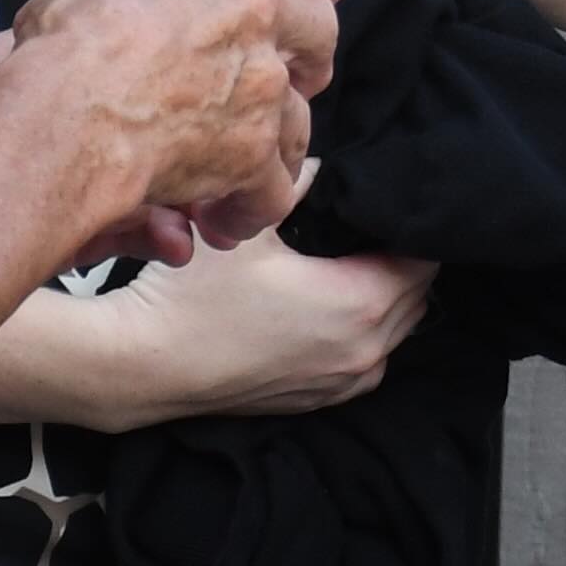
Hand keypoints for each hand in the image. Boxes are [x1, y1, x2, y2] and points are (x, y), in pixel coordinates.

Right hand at [2, 0, 340, 241]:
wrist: (61, 116)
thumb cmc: (57, 51)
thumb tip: (110, 4)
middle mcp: (255, 8)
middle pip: (321, 29)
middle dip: (306, 59)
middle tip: (281, 81)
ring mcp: (264, 78)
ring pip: (305, 115)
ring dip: (280, 141)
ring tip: (245, 163)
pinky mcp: (256, 144)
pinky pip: (277, 185)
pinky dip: (253, 208)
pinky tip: (223, 220)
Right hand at [75, 185, 444, 425]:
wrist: (142, 367)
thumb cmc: (194, 296)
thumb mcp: (249, 228)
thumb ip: (295, 187)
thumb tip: (318, 164)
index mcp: (362, 304)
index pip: (423, 261)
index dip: (411, 230)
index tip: (389, 208)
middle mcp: (365, 352)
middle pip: (416, 297)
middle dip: (402, 262)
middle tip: (372, 229)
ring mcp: (340, 383)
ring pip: (394, 332)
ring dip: (385, 300)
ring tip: (352, 264)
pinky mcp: (315, 401)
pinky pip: (363, 361)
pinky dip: (361, 334)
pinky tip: (329, 308)